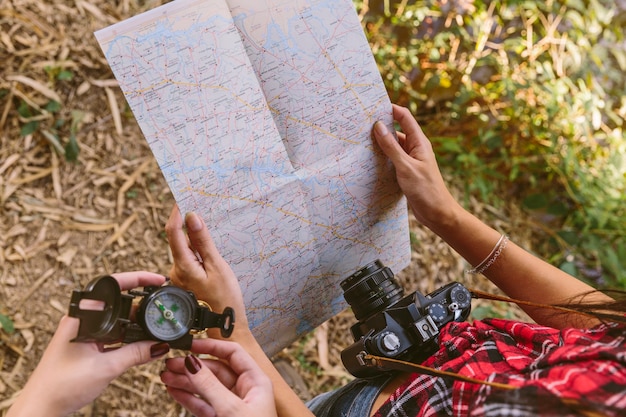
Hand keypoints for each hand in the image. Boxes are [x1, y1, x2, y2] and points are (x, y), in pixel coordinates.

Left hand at [7, 272, 167, 416]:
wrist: (40, 409)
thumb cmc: (60, 386)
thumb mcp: (106, 368)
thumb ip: (136, 354)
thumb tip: (160, 345)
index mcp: (81, 315)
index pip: (114, 286)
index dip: (138, 280)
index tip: (158, 280)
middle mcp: (82, 319)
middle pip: (118, 303)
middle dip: (141, 307)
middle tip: (160, 313)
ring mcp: (83, 332)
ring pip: (116, 320)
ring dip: (135, 326)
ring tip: (153, 332)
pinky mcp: (86, 345)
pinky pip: (112, 335)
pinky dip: (127, 338)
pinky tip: (139, 347)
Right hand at [161, 338, 277, 416]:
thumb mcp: (230, 409)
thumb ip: (209, 385)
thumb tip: (192, 362)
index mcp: (256, 381)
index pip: (233, 354)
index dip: (211, 347)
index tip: (190, 344)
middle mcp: (245, 391)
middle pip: (215, 370)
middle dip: (192, 365)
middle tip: (170, 362)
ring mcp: (232, 406)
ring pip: (206, 387)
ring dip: (185, 380)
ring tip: (165, 375)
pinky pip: (202, 403)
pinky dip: (187, 397)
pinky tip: (173, 389)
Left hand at [165, 206, 248, 337]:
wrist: (226, 328)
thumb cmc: (225, 299)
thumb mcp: (217, 266)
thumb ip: (203, 241)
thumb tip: (192, 216)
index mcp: (182, 266)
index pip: (172, 232)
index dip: (176, 213)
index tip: (182, 198)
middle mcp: (175, 271)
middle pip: (179, 241)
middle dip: (187, 225)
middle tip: (200, 208)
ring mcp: (179, 278)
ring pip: (185, 251)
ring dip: (194, 239)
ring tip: (208, 232)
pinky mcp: (186, 282)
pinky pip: (189, 260)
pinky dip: (197, 252)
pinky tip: (209, 254)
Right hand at [373, 104, 459, 231]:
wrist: (437, 213)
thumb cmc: (426, 190)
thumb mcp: (405, 167)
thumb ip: (391, 147)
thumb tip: (378, 126)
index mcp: (419, 142)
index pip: (405, 117)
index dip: (391, 109)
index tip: (373, 106)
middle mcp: (415, 148)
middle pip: (397, 130)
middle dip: (381, 126)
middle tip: (361, 124)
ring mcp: (411, 160)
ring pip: (393, 146)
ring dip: (380, 144)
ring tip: (361, 142)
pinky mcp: (406, 172)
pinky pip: (392, 159)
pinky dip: (382, 158)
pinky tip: (370, 161)